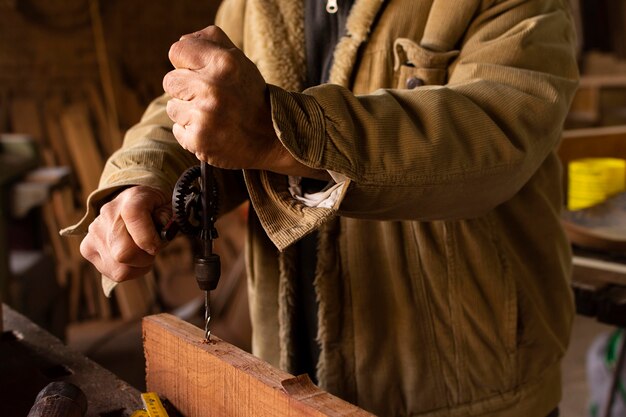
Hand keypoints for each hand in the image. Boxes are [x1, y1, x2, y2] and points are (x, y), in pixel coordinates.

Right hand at [80, 186, 169, 282]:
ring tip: (141, 253)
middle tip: (151, 249)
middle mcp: (109, 213)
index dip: (149, 238)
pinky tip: (130, 258)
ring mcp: (95, 231)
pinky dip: (126, 271)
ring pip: (119, 269)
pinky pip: (111, 273)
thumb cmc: (156, 210)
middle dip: (145, 258)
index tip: (157, 245)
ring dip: (137, 267)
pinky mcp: (87, 248)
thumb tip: (161, 233)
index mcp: (133, 198)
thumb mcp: (171, 208)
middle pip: (124, 253)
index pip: (134, 216)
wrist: (134, 205)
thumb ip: (169, 218)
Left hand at [163, 26, 328, 179]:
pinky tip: (212, 131)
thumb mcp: (239, 61)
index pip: (178, 51)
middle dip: (186, 90)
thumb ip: (211, 42)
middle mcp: (212, 87)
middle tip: (211, 99)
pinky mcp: (198, 139)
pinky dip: (191, 132)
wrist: (271, 138)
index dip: (186, 63)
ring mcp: (204, 116)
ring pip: (172, 107)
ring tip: (213, 116)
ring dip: (188, 112)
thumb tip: (182, 41)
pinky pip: (178, 130)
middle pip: (171, 81)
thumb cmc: (250, 96)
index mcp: (224, 62)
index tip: (201, 74)